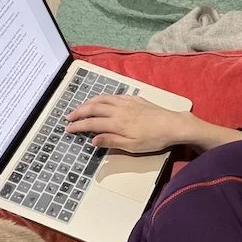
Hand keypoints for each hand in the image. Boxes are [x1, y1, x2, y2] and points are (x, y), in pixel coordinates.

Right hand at [66, 95, 187, 152]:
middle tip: (68, 117)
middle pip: (93, 108)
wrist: (173, 124)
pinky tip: (102, 100)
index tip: (68, 129)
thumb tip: (93, 140)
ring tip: (80, 107)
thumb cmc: (154, 139)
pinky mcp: (134, 99)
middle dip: (78, 112)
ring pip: (102, 99)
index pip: (91, 123)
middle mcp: (118, 110)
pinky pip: (113, 95)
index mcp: (116, 123)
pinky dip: (103, 97)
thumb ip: (111, 141)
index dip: (77, 126)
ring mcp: (126, 102)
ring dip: (88, 102)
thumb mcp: (132, 146)